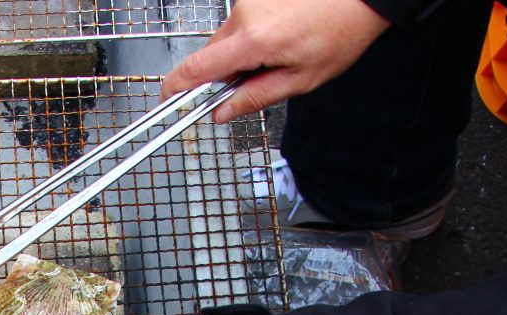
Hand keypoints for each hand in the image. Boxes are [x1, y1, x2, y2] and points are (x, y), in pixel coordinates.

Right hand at [161, 0, 389, 123]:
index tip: (167, 101)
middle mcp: (244, 15)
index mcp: (253, 40)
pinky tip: (279, 41)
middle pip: (211, 55)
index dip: (176, 88)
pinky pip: (240, 24)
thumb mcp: (300, 80)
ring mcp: (249, 1)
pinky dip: (251, 39)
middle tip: (253, 85)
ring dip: (241, 56)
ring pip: (226, 40)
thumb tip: (222, 112)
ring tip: (278, 58)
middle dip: (223, 76)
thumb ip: (255, 97)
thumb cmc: (339, 33)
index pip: (197, 68)